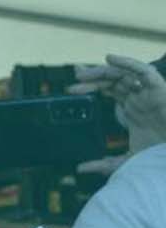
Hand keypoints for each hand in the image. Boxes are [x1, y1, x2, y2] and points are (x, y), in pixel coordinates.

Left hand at [72, 54, 165, 171]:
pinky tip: (110, 59)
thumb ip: (105, 163)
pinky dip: (127, 62)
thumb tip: (80, 168)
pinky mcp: (159, 89)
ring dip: (101, 71)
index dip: (91, 85)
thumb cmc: (160, 154)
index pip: (109, 90)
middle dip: (91, 78)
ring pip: (122, 74)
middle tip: (73, 83)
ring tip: (81, 75)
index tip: (72, 88)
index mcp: (131, 109)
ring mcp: (148, 92)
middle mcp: (138, 98)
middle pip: (111, 80)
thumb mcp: (128, 159)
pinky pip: (143, 71)